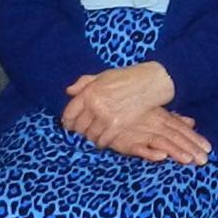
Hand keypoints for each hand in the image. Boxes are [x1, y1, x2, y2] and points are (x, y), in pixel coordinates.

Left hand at [61, 63, 176, 144]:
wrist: (150, 83)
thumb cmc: (126, 77)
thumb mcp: (102, 76)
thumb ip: (83, 83)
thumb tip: (69, 91)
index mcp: (89, 92)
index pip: (69, 113)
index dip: (68, 121)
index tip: (69, 125)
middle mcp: (95, 105)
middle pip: (79, 126)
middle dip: (80, 130)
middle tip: (84, 130)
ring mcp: (106, 116)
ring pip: (90, 135)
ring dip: (91, 137)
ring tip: (96, 134)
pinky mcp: (117, 125)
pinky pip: (103, 140)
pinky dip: (102, 142)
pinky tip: (104, 139)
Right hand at [105, 104, 210, 163]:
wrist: (104, 109)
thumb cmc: (132, 112)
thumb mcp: (155, 113)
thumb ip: (174, 118)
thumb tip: (192, 122)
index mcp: (161, 118)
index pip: (181, 129)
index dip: (195, 138)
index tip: (208, 148)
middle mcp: (153, 124)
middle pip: (176, 137)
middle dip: (191, 148)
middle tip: (204, 160)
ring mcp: (140, 133)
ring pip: (162, 143)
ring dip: (175, 151)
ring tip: (189, 160)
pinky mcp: (126, 142)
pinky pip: (139, 148)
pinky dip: (150, 152)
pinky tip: (161, 157)